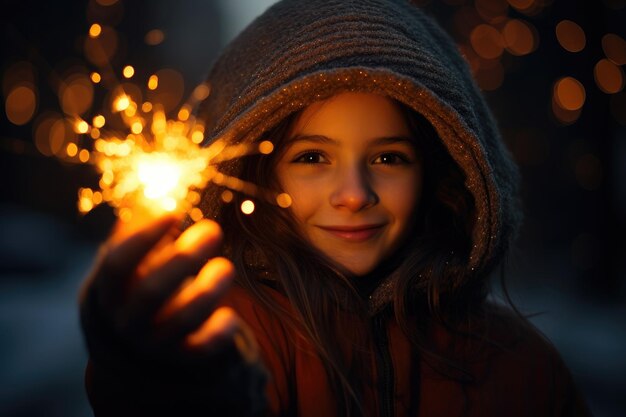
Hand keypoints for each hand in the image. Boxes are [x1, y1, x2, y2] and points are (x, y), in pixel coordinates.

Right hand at [80, 213, 255, 359]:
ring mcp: (154, 342)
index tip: (174, 213)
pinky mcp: (182, 356)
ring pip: (182, 318)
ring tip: (225, 267)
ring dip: (209, 288)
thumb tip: (153, 198)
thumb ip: (140, 230)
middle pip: (152, 291)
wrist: (139, 341)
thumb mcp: (133, 259)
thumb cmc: (140, 283)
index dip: (145, 237)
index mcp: (109, 291)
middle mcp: (127, 320)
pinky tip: (229, 315)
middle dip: (185, 258)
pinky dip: (220, 330)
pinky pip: (203, 347)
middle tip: (213, 230)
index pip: (118, 264)